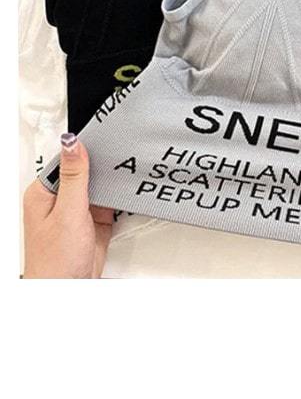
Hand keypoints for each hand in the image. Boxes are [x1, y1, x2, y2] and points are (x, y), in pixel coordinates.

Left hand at [23, 134, 113, 278]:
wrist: (70, 293)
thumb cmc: (54, 262)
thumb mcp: (67, 212)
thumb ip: (74, 177)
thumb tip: (72, 143)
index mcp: (44, 193)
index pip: (66, 160)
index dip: (84, 150)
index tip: (103, 137)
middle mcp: (59, 201)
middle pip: (85, 172)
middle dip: (102, 167)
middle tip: (120, 153)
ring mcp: (78, 212)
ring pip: (99, 187)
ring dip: (112, 183)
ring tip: (126, 172)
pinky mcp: (95, 223)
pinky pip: (110, 203)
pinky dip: (120, 199)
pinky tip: (127, 193)